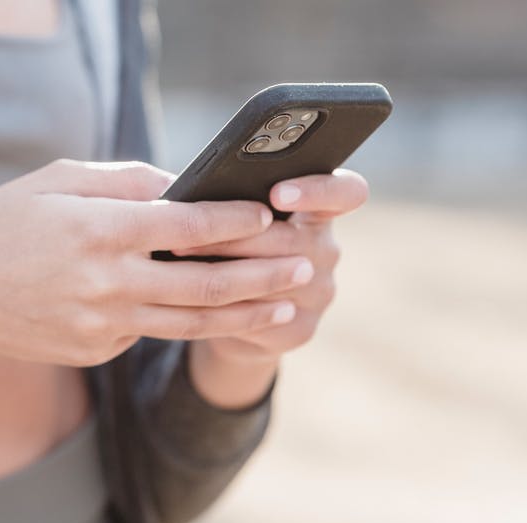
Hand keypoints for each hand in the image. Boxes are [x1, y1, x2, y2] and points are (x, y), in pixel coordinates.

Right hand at [0, 160, 311, 391]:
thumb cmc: (0, 225)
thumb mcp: (54, 181)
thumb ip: (123, 182)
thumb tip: (179, 185)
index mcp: (101, 230)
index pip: (189, 225)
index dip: (236, 219)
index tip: (269, 213)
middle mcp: (108, 282)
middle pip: (205, 282)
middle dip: (262, 274)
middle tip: (304, 266)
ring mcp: (102, 324)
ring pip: (189, 322)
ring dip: (243, 314)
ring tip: (286, 307)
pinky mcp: (94, 350)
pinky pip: (147, 332)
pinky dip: (182, 322)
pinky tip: (218, 314)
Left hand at [173, 169, 369, 406]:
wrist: (231, 310)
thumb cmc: (228, 244)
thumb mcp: (235, 215)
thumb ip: (231, 198)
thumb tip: (187, 188)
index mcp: (319, 210)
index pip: (347, 192)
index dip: (319, 190)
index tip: (278, 193)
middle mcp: (327, 250)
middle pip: (294, 241)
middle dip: (236, 237)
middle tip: (187, 235)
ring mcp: (319, 293)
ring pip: (275, 280)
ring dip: (223, 271)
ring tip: (179, 261)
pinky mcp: (301, 330)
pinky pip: (263, 318)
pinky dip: (226, 307)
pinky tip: (195, 298)